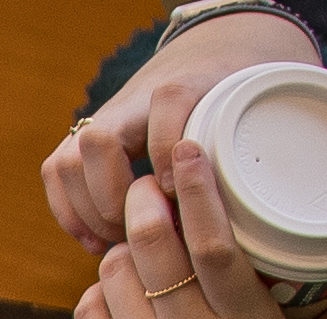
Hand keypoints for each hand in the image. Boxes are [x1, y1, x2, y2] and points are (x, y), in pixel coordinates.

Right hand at [44, 9, 318, 248]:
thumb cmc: (239, 114)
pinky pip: (55, 173)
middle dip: (115, 196)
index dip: (168, 152)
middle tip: (144, 234)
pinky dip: (69, 212)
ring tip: (119, 245)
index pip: (168, 105)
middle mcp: (137, 100)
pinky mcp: (84, 140)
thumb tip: (271, 234)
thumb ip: (254, 168)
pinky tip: (97, 243)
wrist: (211, 64)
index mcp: (188, 86)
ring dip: (89, 210)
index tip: (178, 196)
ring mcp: (105, 120)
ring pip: (70, 158)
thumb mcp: (255, 129)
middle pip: (100, 139)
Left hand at [78, 140, 326, 318]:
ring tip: (144, 248)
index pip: (214, 242)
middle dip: (146, 204)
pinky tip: (122, 295)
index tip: (187, 147)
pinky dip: (100, 296)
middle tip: (153, 186)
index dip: (196, 188)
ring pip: (113, 276)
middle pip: (150, 246)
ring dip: (124, 251)